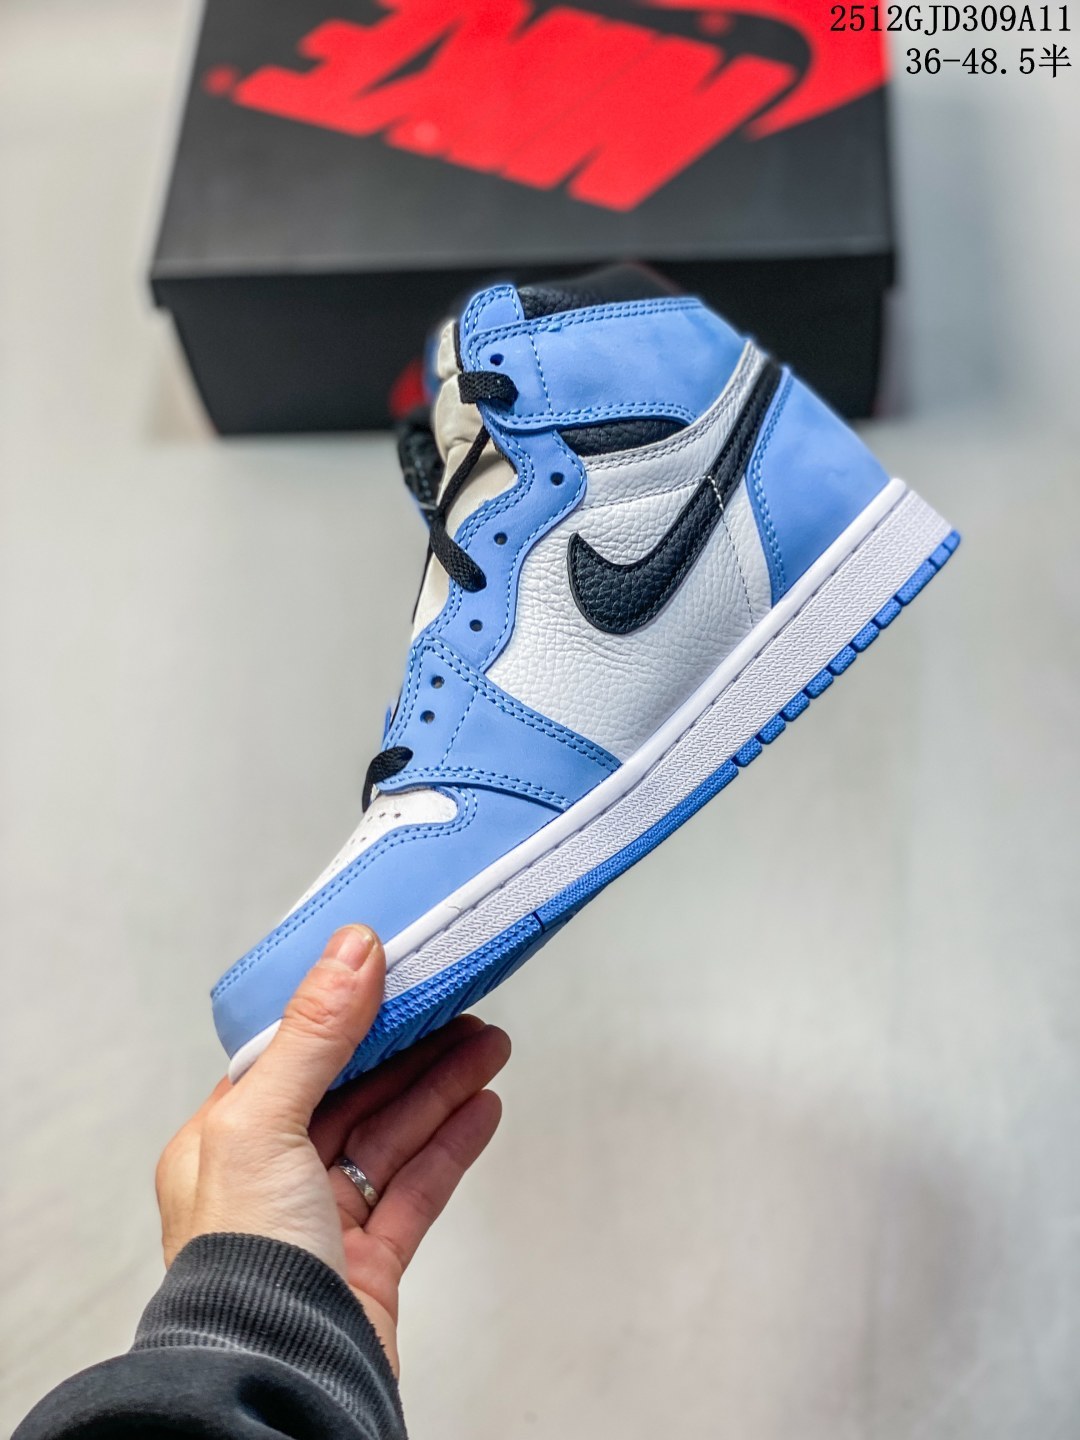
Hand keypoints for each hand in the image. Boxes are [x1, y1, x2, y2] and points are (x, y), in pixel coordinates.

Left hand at [155, 925, 509, 1372]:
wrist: (278, 1380)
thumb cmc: (241, 1268)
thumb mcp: (262, 1126)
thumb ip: (312, 1037)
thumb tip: (349, 952)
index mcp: (224, 1142)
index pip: (294, 1056)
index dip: (348, 1012)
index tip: (395, 974)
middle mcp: (269, 1178)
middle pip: (355, 1091)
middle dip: (412, 1047)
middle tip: (463, 1006)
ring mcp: (322, 1221)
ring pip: (392, 1135)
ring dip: (442, 1086)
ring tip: (489, 1046)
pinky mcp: (369, 1261)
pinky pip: (417, 1186)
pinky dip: (452, 1144)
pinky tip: (481, 1109)